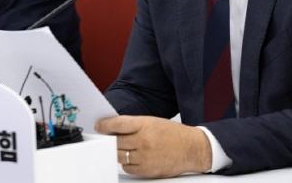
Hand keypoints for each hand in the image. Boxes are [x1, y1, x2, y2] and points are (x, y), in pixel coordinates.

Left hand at [95, 115, 212, 177]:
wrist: (192, 148)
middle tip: (106, 138)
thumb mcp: (153, 122)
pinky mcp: (148, 170)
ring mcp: (145, 157)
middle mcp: (144, 140)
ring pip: (120, 155)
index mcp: (146, 125)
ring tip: (119, 147)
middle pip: (116, 141)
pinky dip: (126, 163)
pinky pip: (128, 168)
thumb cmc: (173, 134)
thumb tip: (114, 127)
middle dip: (109, 139)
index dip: (105, 125)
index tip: (99, 126)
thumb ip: (134, 124)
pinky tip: (130, 157)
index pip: (118, 124)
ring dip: (117, 151)